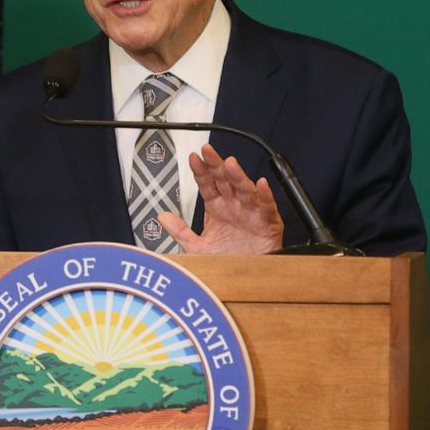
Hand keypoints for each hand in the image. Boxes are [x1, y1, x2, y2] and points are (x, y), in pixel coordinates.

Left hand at [158, 143, 283, 253]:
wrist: (245, 278)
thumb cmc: (225, 259)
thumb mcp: (197, 246)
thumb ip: (180, 231)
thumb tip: (161, 217)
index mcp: (216, 207)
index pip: (206, 184)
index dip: (200, 171)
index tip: (192, 158)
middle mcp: (233, 206)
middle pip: (224, 180)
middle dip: (215, 165)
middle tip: (207, 151)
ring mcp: (250, 212)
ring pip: (245, 189)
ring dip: (238, 176)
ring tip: (229, 164)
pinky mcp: (267, 223)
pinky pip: (267, 207)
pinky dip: (265, 196)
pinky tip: (261, 184)